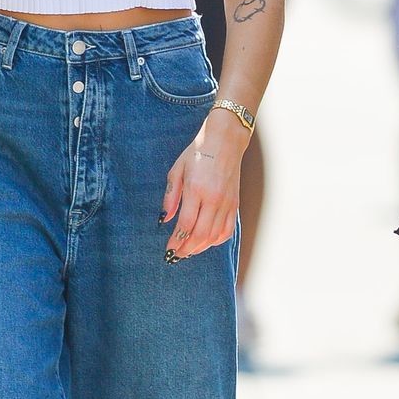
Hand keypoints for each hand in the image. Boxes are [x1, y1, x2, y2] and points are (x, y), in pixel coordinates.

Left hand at [159, 109, 244, 259]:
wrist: (225, 141)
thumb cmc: (198, 153)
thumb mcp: (177, 170)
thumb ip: (170, 196)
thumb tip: (164, 220)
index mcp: (196, 189)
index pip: (185, 224)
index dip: (176, 241)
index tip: (168, 250)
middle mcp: (214, 199)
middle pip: (200, 235)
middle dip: (186, 249)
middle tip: (176, 256)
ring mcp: (226, 203)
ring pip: (214, 236)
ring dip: (200, 248)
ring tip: (188, 251)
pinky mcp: (235, 204)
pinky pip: (227, 230)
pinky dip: (216, 241)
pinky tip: (205, 242)